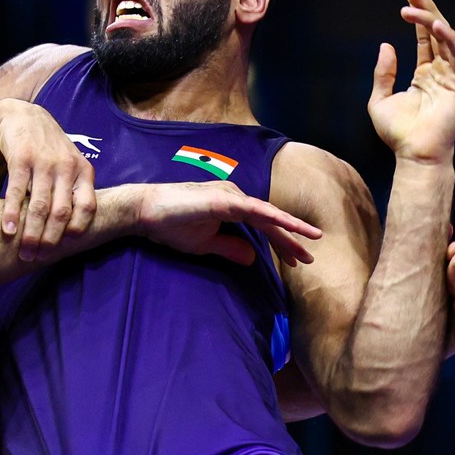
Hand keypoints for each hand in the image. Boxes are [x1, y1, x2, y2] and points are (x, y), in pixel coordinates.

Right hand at [0, 99, 96, 260]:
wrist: (24, 117)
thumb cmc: (50, 150)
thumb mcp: (71, 166)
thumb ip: (75, 192)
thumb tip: (76, 232)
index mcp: (83, 171)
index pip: (88, 207)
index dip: (78, 230)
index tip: (65, 249)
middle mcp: (67, 167)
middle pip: (62, 211)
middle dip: (50, 239)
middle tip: (37, 258)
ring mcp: (44, 161)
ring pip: (40, 205)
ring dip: (31, 232)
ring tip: (23, 252)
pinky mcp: (22, 157)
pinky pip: (18, 190)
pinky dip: (12, 213)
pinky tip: (8, 230)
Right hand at [138, 181, 321, 266]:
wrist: (145, 212)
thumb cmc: (171, 226)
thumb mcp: (206, 244)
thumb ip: (230, 248)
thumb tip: (252, 259)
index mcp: (231, 207)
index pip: (263, 225)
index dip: (281, 242)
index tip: (297, 259)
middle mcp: (235, 197)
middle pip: (270, 220)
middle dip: (290, 239)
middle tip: (309, 259)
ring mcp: (230, 196)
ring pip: (267, 214)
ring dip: (289, 229)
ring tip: (309, 242)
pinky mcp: (224, 200)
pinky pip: (255, 210)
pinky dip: (274, 218)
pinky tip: (289, 227)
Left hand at [368, 0, 454, 163]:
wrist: (413, 155)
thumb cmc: (398, 133)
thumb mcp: (380, 99)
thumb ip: (383, 73)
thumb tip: (385, 45)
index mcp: (425, 75)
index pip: (425, 39)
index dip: (418, 18)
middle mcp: (441, 72)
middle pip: (438, 33)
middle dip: (427, 11)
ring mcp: (452, 77)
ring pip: (448, 40)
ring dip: (434, 20)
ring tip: (416, 9)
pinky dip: (450, 39)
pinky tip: (437, 26)